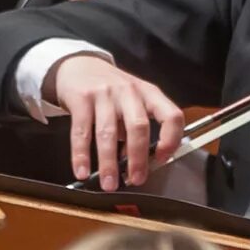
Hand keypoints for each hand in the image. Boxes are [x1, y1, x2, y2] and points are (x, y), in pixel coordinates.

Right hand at [43, 54, 185, 188]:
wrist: (79, 66)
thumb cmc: (111, 91)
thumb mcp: (131, 102)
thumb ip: (135, 129)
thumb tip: (133, 164)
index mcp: (149, 94)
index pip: (171, 115)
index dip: (171, 139)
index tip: (162, 159)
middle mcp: (129, 92)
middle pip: (138, 127)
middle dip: (137, 158)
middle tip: (135, 180)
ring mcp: (104, 93)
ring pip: (108, 133)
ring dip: (108, 162)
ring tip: (108, 184)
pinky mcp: (81, 98)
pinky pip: (82, 131)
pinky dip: (81, 155)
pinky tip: (82, 170)